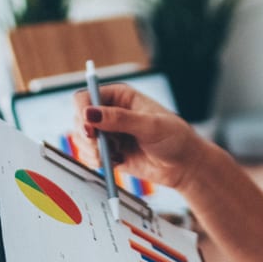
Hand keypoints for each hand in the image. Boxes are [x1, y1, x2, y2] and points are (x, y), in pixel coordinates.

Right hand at [70, 84, 208, 190]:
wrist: (183, 165)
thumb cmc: (174, 138)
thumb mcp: (150, 126)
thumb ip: (120, 119)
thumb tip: (90, 113)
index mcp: (119, 96)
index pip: (86, 97)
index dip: (82, 111)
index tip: (89, 128)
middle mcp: (110, 112)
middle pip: (79, 119)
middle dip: (87, 135)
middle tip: (102, 148)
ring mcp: (108, 133)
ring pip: (81, 138)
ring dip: (92, 150)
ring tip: (115, 155)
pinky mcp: (109, 152)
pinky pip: (89, 155)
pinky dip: (98, 161)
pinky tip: (118, 161)